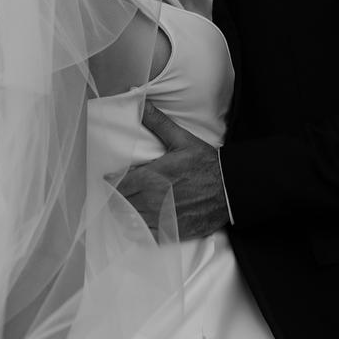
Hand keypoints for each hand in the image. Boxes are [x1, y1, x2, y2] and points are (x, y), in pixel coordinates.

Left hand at [111, 102, 228, 239]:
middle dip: (117, 198)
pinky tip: (139, 224)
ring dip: (126, 213)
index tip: (108, 179)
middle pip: (123, 203)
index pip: (120, 185)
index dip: (112, 183)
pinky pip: (148, 234)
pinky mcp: (173, 231)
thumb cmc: (206, 164)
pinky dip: (140, 230)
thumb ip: (158, 123)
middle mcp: (154, 200)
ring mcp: (163, 218)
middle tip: (114, 194)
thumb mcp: (182, 140)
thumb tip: (142, 104)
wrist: (231, 189)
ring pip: (133, 220)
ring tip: (124, 207)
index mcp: (153, 177)